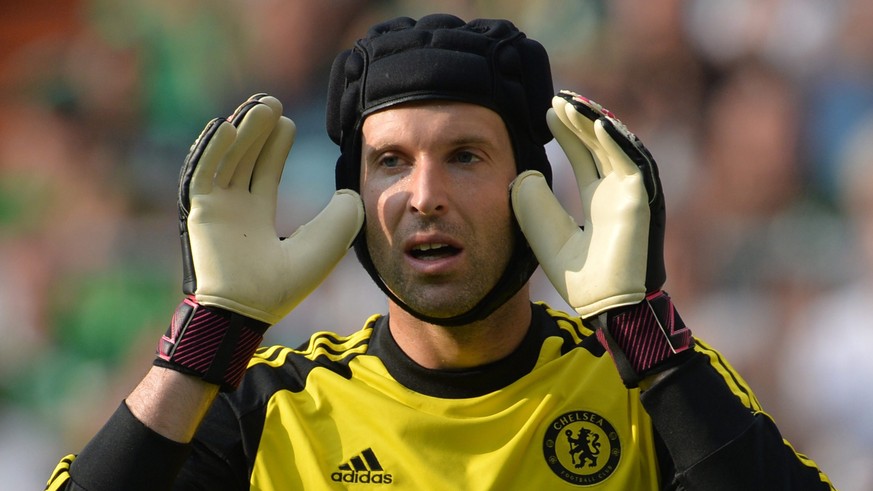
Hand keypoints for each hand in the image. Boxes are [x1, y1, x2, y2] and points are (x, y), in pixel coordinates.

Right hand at [179, 94, 364, 324]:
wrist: (248, 309)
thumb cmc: (284, 284)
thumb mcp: (326, 244)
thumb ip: (343, 218)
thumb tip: (350, 193)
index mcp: (257, 217)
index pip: (264, 172)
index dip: (275, 146)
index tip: (288, 121)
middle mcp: (234, 210)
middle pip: (244, 159)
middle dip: (257, 131)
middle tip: (272, 102)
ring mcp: (214, 210)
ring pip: (226, 160)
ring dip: (241, 133)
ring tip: (259, 106)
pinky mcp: (198, 212)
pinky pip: (203, 175)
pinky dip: (211, 151)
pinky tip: (226, 126)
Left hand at [511, 90, 664, 317]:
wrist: (604, 305)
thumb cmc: (579, 277)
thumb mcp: (544, 231)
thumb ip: (533, 202)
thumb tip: (524, 172)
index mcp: (599, 199)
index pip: (585, 155)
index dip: (569, 132)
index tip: (548, 112)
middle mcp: (617, 192)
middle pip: (599, 145)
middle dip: (580, 120)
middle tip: (558, 98)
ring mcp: (632, 194)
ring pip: (616, 147)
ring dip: (596, 123)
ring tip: (573, 103)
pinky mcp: (643, 201)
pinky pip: (633, 164)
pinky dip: (617, 143)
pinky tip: (597, 124)